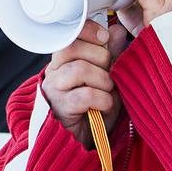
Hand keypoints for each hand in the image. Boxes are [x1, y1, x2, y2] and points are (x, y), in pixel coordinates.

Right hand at [39, 18, 128, 147]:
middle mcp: (55, 72)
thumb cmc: (95, 107)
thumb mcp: (108, 76)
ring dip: (103, 80)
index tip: (104, 37)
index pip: (69, 34)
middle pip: (74, 48)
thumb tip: (117, 30)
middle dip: (101, 59)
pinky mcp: (61, 108)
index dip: (88, 31)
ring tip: (108, 92)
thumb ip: (111, 53)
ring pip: (79, 69)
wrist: (85, 140)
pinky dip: (102, 99)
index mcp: (64, 60)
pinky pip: (85, 95)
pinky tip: (104, 106)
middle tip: (109, 75)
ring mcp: (54, 90)